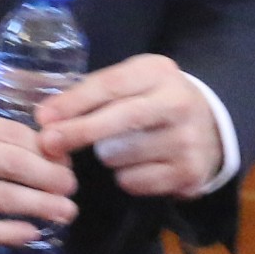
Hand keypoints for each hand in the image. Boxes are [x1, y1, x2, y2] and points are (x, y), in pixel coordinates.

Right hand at [0, 102, 75, 253]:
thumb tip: (12, 143)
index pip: (5, 130)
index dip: (41, 145)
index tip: (60, 156)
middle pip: (12, 160)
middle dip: (51, 174)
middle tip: (73, 185)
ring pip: (1, 195)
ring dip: (41, 204)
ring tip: (66, 211)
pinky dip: (10, 231)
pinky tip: (32, 233)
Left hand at [35, 53, 222, 197]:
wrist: (211, 129)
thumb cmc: (155, 101)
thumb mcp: (133, 83)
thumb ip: (94, 93)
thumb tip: (46, 117)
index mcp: (159, 72)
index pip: (111, 84)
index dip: (74, 102)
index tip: (43, 117)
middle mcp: (178, 103)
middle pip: (119, 119)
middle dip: (78, 132)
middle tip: (48, 143)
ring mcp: (186, 140)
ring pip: (120, 155)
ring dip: (106, 155)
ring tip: (121, 146)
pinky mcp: (188, 173)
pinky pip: (133, 181)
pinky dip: (125, 176)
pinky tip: (139, 164)